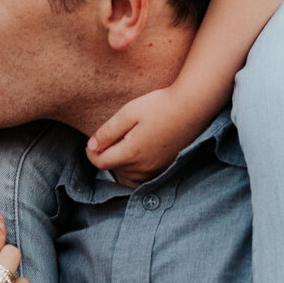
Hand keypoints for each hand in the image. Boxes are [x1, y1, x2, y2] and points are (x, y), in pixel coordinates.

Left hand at [85, 82, 222, 185]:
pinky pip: (143, 176)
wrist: (193, 107)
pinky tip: (138, 150)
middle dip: (107, 156)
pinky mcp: (165, 168)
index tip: (92, 142)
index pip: (100, 163)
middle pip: (113, 170)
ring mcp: (156, 170)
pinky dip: (135, 167)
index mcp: (131, 153)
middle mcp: (143, 167)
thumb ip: (108, 132)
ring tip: (125, 143)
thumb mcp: (128, 113)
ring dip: (121, 163)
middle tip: (112, 137)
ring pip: (128, 175)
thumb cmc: (160, 106)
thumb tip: (91, 146)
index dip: (91, 153)